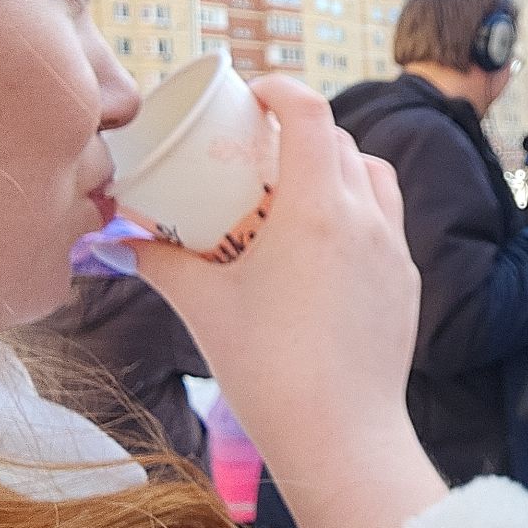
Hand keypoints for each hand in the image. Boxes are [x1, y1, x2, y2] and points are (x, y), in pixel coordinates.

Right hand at [124, 77, 443, 527]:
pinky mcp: (406, 282)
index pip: (310, 113)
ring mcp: (394, 250)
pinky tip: (324, 244)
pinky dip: (357, 211)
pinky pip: (386, 223)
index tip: (252, 96)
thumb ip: (161, 262)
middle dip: (300, 130)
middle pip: (340, 140)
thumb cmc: (267, 370)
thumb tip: (120, 239)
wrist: (341, 437)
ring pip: (374, 176)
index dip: (281, 89)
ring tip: (297, 189)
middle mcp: (364, 218)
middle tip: (259, 148)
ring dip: (338, 165)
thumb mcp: (203, 307)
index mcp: (316, 209)